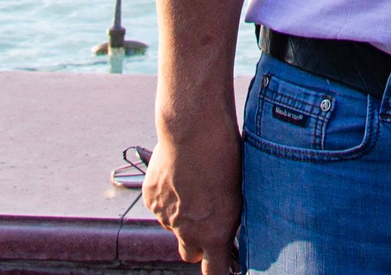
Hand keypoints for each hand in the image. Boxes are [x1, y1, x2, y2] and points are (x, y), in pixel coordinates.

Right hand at [145, 120, 241, 274]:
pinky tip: (179, 174)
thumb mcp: (239, 192)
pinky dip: (168, 196)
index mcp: (214, 234)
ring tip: (194, 183)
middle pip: (189, 255)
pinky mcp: (151, 199)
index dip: (219, 269)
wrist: (194, 129)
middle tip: (207, 220)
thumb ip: (230, 217)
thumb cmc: (225, 156)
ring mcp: (166, 216)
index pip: (214, 272)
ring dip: (182, 215)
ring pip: (173, 226)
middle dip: (197, 244)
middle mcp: (187, 231)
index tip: (222, 265)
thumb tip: (230, 225)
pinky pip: (160, 206)